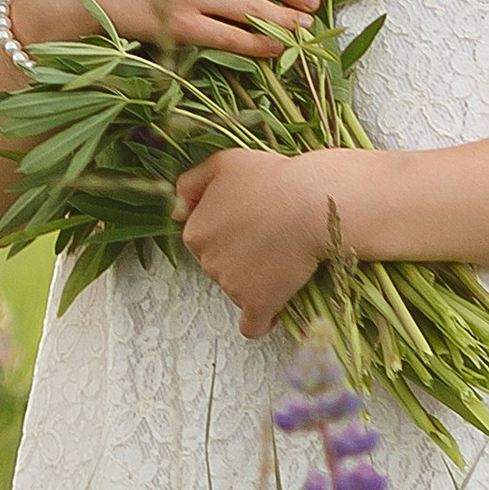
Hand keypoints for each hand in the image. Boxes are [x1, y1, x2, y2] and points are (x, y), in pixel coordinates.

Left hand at [174, 146, 339, 338]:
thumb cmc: (272, 177)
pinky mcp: (258, 304)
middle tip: (271, 235)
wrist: (312, 202)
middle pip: (220, 266)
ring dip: (257, 280)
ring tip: (284, 256)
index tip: (251, 222)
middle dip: (241, 256)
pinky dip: (262, 321)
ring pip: (238, 290)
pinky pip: (253, 326)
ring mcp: (231, 286)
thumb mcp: (223, 163)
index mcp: (195, 232)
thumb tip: (176, 212)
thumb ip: (190, 184)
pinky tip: (273, 312)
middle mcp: (207, 262)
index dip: (229, 231)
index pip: (205, 241)